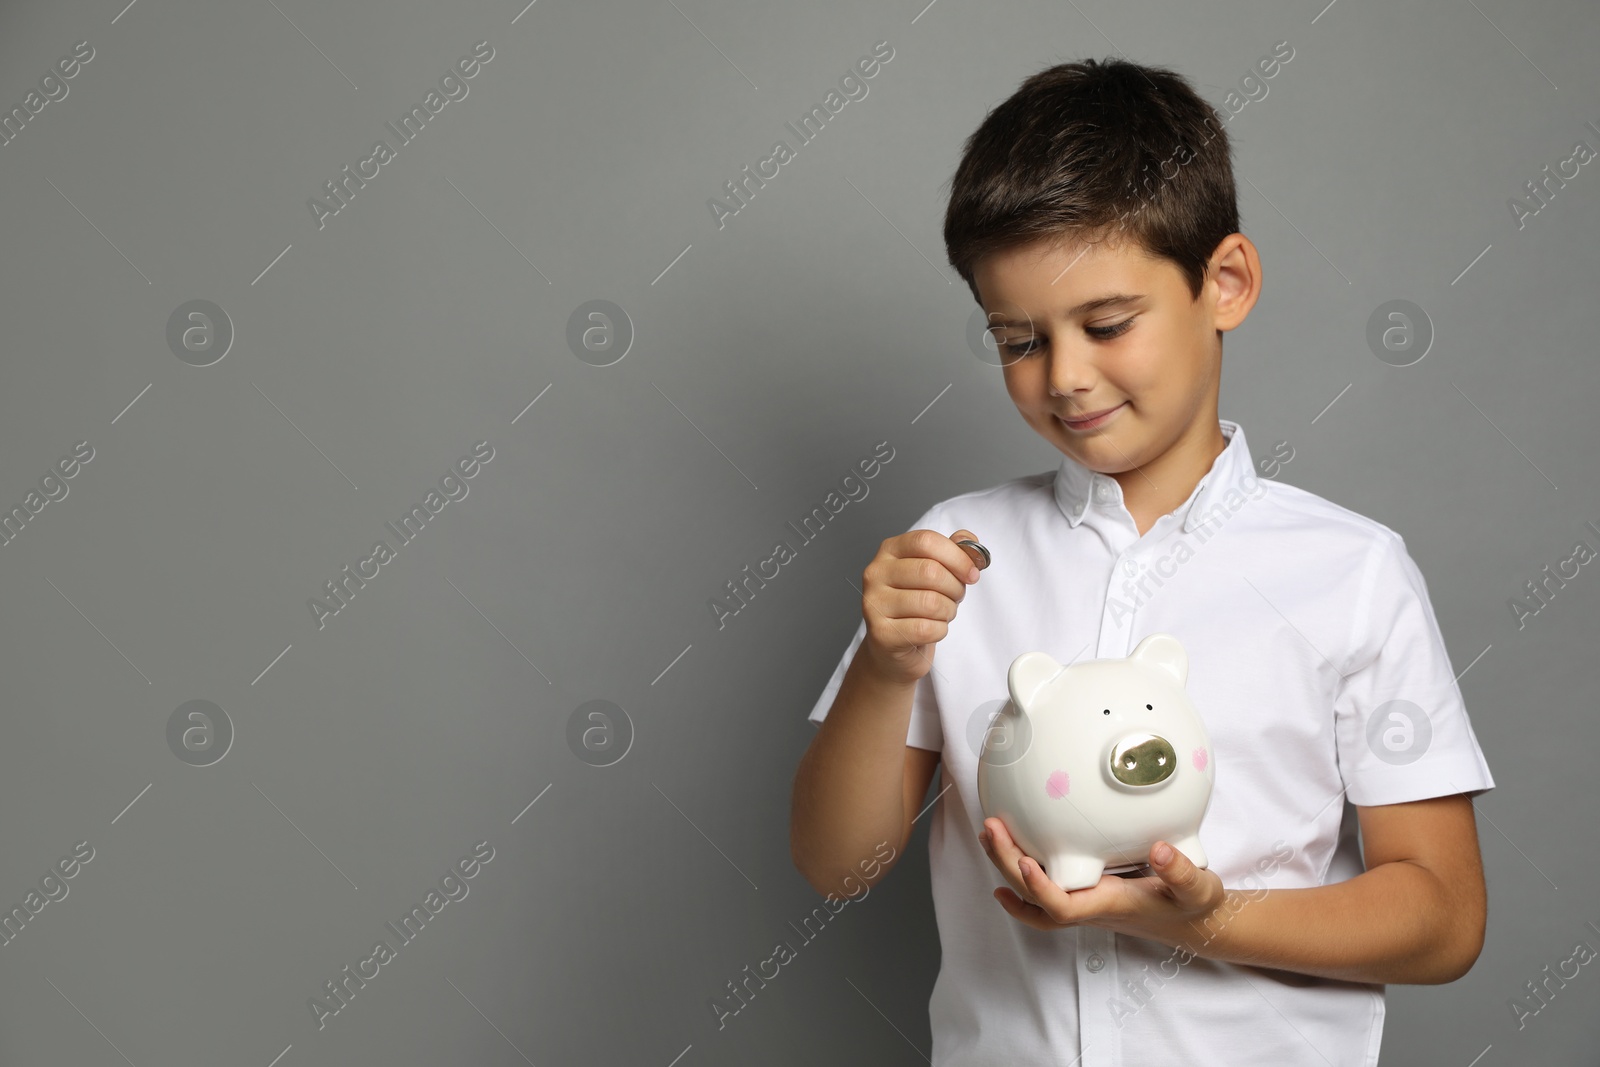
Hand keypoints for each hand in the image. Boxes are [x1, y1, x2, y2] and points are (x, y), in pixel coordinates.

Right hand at [857, 528, 984, 685]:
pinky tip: (933, 629)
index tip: (973, 572)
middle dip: (955, 587)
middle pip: (930, 571)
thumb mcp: (935, 570)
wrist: (894, 646)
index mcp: (890, 551)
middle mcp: (876, 573)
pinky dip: (940, 630)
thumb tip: (969, 541)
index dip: (957, 556)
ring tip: (943, 613)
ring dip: (948, 611)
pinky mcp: (881, 633)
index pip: (926, 541)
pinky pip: (926, 629)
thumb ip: (953, 550)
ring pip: (931, 602)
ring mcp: (874, 603)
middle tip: (956, 596)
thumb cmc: (917, 605)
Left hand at [978, 817, 1225, 948]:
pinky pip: (1042, 894)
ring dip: (1007, 866)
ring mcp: (1084, 901)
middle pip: (1036, 898)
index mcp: (1110, 905)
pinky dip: (1019, 884)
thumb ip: (1181, 871)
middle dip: (1008, 865)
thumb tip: (1160, 850)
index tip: (1026, 861)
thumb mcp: (1197, 888)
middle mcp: (1090, 906)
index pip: (1065, 908)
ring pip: (1033, 895)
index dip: (1040, 889)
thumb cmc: (1193, 906)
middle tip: (991, 829)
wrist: (1194, 923)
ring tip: (989, 833)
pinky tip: (1005, 868)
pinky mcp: (1084, 891)